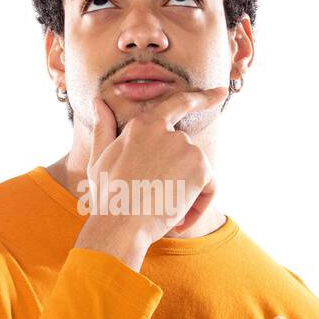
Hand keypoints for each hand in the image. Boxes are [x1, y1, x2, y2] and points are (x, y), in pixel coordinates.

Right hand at [84, 85, 228, 244]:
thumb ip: (103, 129)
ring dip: (187, 194)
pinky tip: (179, 222)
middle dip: (179, 178)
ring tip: (166, 216)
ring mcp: (186, 146)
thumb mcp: (99, 159)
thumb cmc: (107, 197)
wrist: (120, 225)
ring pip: (197, 171)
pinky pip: (209, 188)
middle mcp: (167, 130)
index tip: (220, 93)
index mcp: (142, 125)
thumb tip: (98, 102)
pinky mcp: (201, 166)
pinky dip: (198, 207)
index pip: (177, 104)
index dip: (201, 98)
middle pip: (185, 153)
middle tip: (160, 205)